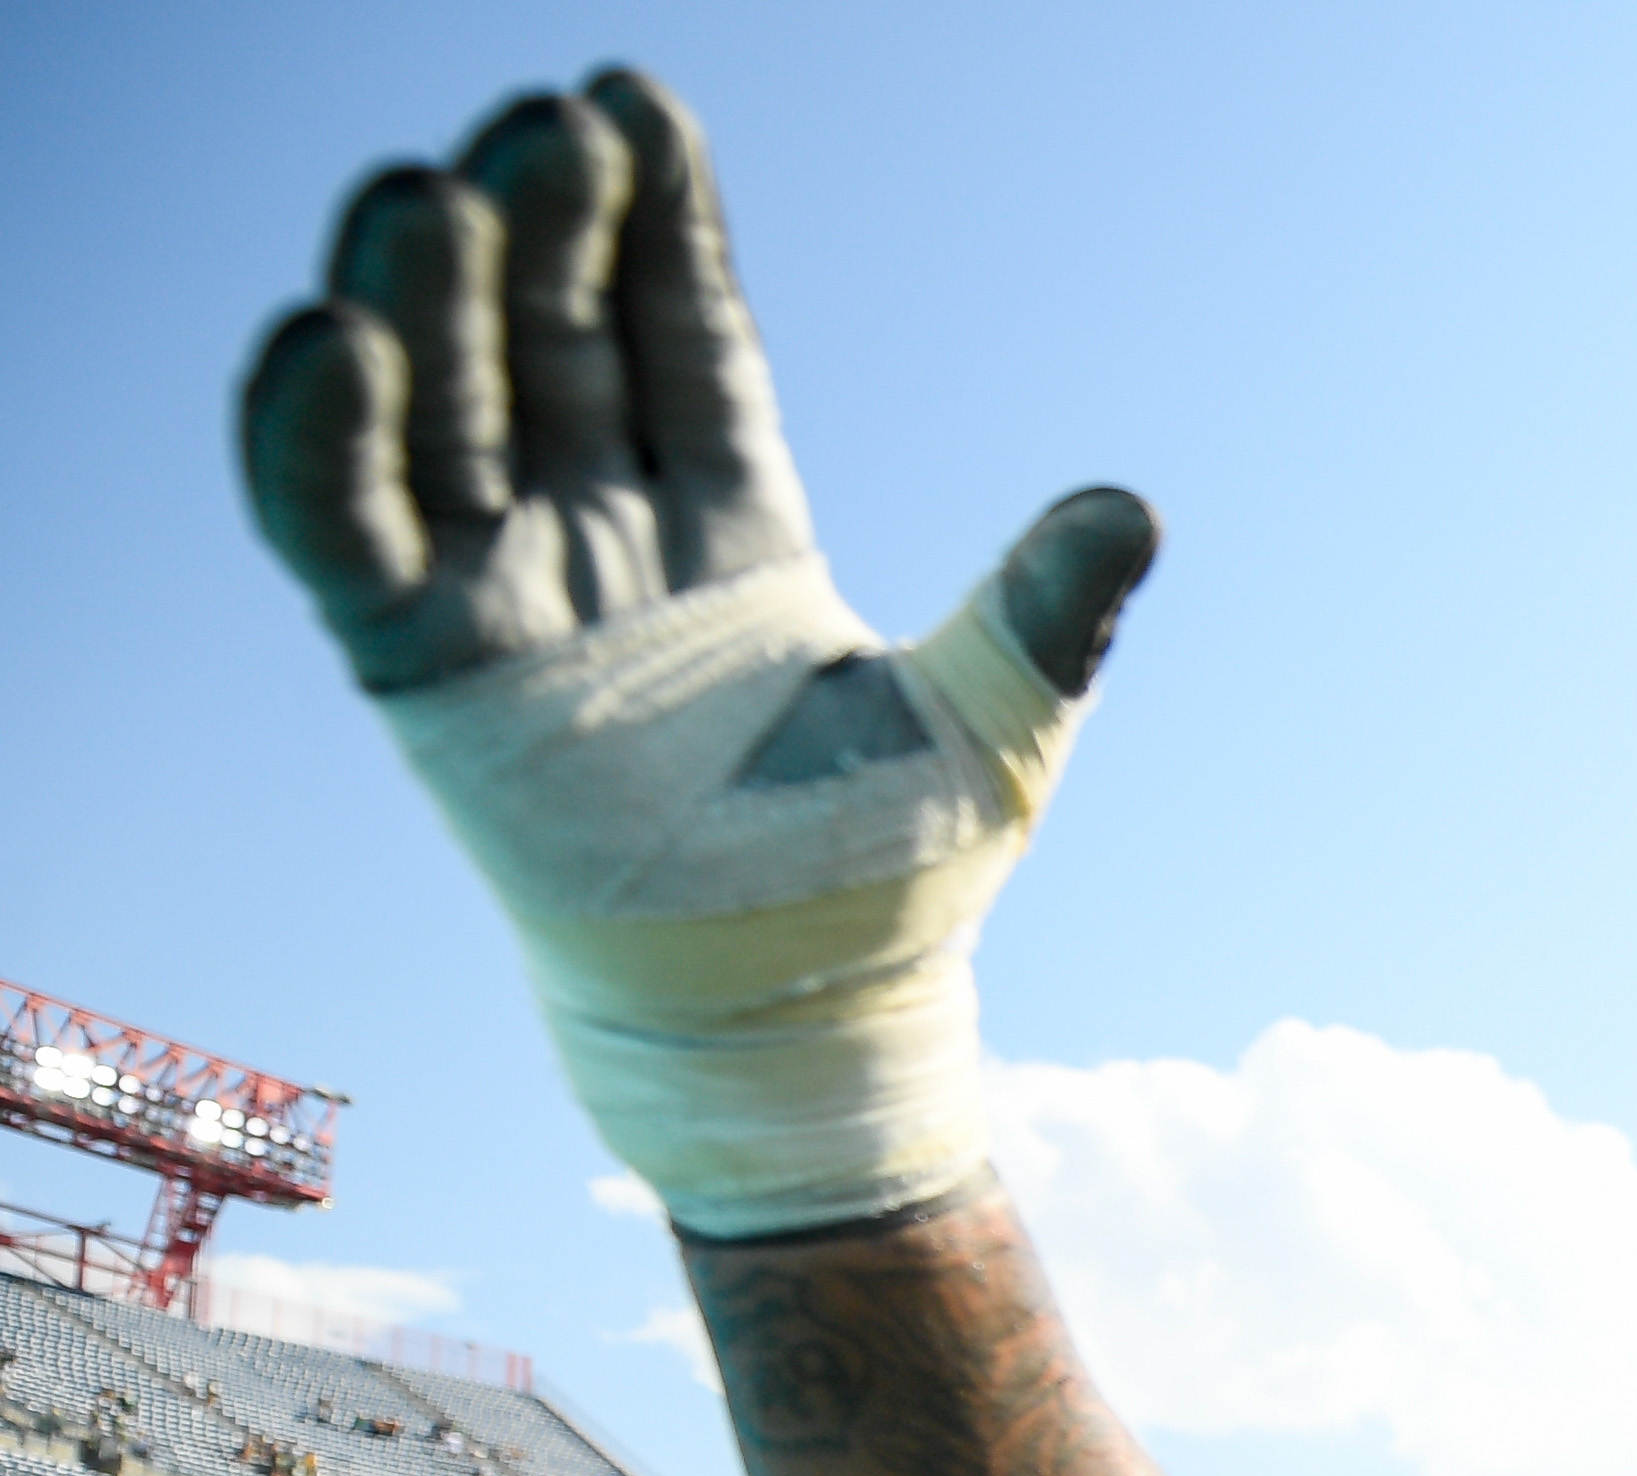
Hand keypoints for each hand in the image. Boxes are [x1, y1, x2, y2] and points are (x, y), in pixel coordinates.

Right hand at [238, 74, 1155, 1227]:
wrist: (798, 1021)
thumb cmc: (887, 879)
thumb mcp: (993, 733)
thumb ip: (1049, 619)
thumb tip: (1132, 510)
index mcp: (736, 521)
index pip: (686, 336)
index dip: (662, 226)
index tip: (639, 106)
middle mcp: (605, 530)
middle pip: (554, 339)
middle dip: (542, 227)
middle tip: (545, 123)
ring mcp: (506, 590)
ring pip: (439, 406)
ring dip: (423, 297)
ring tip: (428, 190)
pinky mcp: (424, 669)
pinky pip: (338, 530)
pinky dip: (317, 439)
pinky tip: (327, 340)